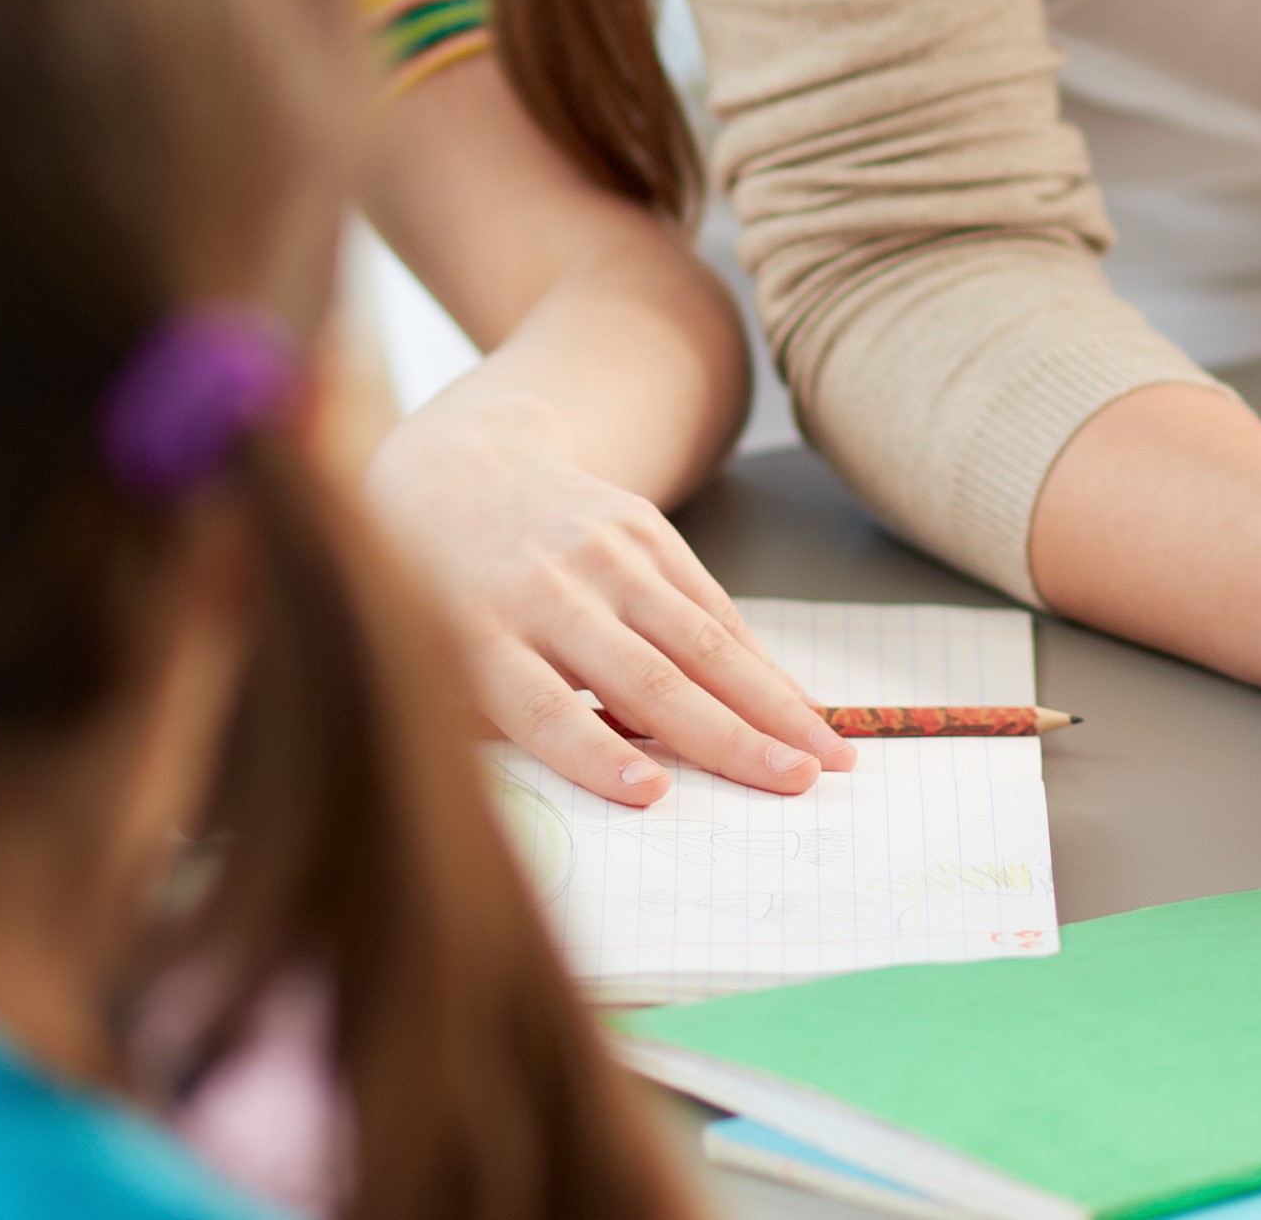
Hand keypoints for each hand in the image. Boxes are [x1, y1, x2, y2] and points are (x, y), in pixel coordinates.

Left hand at [362, 391, 853, 806]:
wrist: (458, 466)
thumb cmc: (437, 593)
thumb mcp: (434, 661)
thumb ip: (503, 722)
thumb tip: (616, 786)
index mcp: (477, 634)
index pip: (542, 704)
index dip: (596, 753)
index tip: (652, 794)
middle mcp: (547, 590)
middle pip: (645, 676)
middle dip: (728, 736)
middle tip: (797, 784)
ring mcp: (602, 554)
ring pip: (699, 639)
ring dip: (770, 703)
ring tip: (826, 755)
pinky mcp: (642, 528)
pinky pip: (711, 604)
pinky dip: (758, 661)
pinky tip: (796, 703)